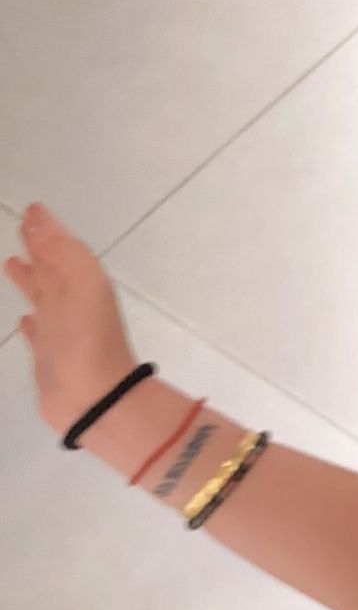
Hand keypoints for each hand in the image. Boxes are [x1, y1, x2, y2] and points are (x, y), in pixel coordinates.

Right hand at [4, 204, 139, 438]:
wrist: (94, 397)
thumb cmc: (85, 337)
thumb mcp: (78, 282)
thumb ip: (59, 250)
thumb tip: (39, 215)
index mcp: (83, 283)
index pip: (61, 249)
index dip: (46, 230)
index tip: (30, 211)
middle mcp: (74, 304)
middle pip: (53, 270)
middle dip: (38, 250)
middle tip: (19, 231)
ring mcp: (62, 332)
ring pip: (44, 298)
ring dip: (30, 280)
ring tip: (11, 264)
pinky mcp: (50, 360)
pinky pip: (39, 334)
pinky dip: (32, 323)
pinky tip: (24, 320)